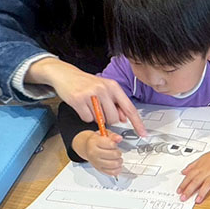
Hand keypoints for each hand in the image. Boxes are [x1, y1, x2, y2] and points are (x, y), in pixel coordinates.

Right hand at [26, 57, 146, 136]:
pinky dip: (85, 116)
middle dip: (108, 119)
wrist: (65, 74)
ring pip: (100, 120)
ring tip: (89, 105)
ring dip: (95, 117)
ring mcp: (90, 94)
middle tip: (100, 110)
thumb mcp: (106, 89)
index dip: (137, 123)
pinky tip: (82, 106)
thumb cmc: (87, 83)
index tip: (143, 133)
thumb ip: (116, 104)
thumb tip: (124, 119)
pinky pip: (87, 119)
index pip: (129, 108)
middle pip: (114, 119)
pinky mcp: (78, 100)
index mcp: (114, 86)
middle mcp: (104, 89)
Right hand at [72, 130, 123, 176]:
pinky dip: (117, 169)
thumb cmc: (97, 141)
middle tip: (117, 152)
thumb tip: (119, 138)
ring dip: (119, 161)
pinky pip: (111, 172)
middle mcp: (94, 153)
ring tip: (118, 158)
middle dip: (118, 153)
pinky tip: (117, 165)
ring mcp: (96, 162)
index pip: (110, 144)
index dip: (115, 144)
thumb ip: (113, 136)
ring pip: (113, 164)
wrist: (87, 147)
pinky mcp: (99, 169)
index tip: (114, 144)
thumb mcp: (104, 134)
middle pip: (113, 154)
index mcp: (94, 142)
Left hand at [177, 144, 209, 203]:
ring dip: (202, 192)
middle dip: (189, 190)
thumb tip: (183, 172)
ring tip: (198, 200)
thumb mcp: (201, 159)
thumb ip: (191, 166)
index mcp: (200, 167)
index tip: (179, 192)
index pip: (189, 177)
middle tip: (183, 198)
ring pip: (208, 183)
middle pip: (196, 181)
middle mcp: (207, 170)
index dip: (183, 185)